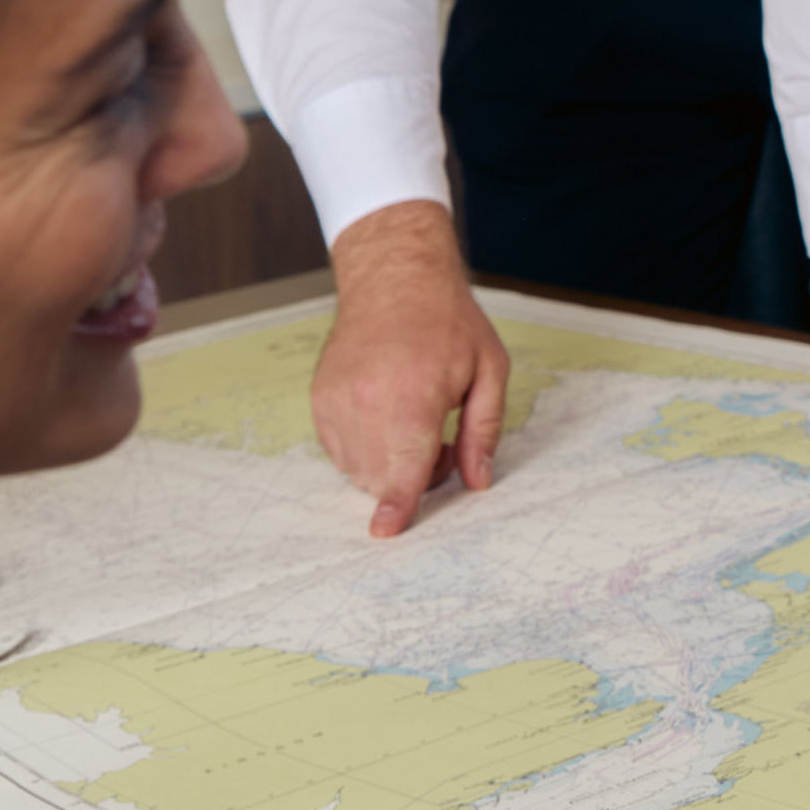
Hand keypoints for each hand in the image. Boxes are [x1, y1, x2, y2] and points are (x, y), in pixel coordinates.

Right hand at [314, 202, 509, 536]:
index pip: (403, 467)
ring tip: (411, 421)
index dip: (396, 505)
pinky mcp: (320, 399)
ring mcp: (337, 401)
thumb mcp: (489, 369)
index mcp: (413, 397)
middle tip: (440, 439)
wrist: (393, 278)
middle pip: (382, 477)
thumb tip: (478, 481)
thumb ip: (485, 430)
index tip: (385, 531)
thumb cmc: (446, 322)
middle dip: (412, 477)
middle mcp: (366, 402)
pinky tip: (386, 414)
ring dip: (387, 465)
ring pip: (357, 470)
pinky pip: (339, 451)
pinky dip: (364, 448)